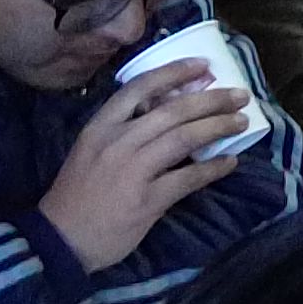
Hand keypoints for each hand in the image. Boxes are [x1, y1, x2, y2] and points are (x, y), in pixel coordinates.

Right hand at [37, 60, 251, 273]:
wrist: (60, 239)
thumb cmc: (78, 193)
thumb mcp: (91, 151)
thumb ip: (123, 131)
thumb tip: (171, 112)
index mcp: (99, 128)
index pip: (138, 89)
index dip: (173, 73)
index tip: (202, 65)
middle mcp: (116, 143)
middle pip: (171, 111)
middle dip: (210, 100)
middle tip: (240, 95)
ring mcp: (131, 171)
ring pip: (184, 138)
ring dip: (218, 127)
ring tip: (242, 122)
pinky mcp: (147, 200)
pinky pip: (189, 178)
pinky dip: (213, 168)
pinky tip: (230, 162)